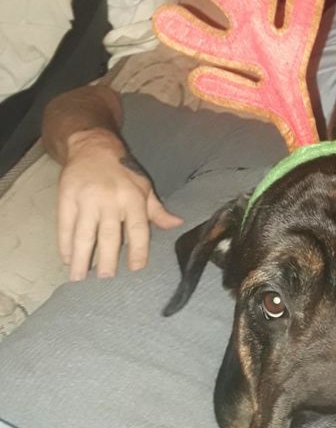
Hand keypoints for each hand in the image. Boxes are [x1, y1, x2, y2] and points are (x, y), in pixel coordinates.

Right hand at [58, 129, 182, 280]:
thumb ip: (157, 211)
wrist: (93, 146)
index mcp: (133, 198)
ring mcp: (86, 199)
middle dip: (107, 260)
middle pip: (108, 235)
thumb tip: (178, 224)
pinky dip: (64, 243)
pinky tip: (66, 259)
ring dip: (81, 258)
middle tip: (105, 280)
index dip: (138, 250)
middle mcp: (110, 200)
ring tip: (79, 279)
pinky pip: (64, 225)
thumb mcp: (144, 187)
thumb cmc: (123, 172)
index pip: (138, 229)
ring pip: (83, 233)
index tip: (136, 270)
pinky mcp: (66, 197)